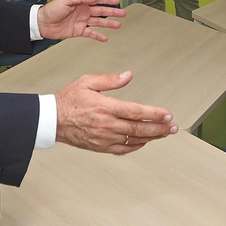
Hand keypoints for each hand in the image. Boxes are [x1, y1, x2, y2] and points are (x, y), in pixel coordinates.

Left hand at [38, 0, 124, 41]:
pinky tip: (105, 37)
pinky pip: (91, 33)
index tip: (116, 0)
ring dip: (109, 23)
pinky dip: (98, 36)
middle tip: (122, 13)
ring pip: (99, 22)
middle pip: (101, 11)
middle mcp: (83, 11)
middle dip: (112, 12)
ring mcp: (81, 21)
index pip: (97, 0)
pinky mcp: (78, 31)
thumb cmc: (50, 10)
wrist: (42, 23)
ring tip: (118, 25)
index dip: (107, 0)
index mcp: (81, 2)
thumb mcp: (65, 0)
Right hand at [55, 71, 176, 153]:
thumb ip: (110, 80)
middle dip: (160, 128)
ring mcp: (104, 138)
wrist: (52, 120)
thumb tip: (128, 75)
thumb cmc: (68, 101)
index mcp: (106, 107)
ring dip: (152, 137)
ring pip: (134, 140)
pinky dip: (136, 147)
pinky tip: (144, 142)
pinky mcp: (100, 147)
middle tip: (173, 127)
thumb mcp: (87, 82)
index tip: (167, 114)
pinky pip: (123, 150)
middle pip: (139, 129)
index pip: (136, 112)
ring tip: (164, 134)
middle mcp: (107, 125)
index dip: (154, 114)